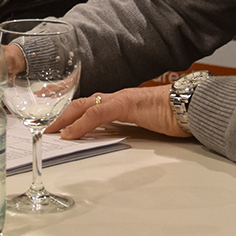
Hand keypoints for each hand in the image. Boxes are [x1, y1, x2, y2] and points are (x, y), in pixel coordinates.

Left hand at [45, 85, 186, 140]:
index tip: (52, 119)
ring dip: (63, 119)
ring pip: (84, 106)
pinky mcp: (127, 105)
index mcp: (121, 101)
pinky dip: (81, 124)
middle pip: (80, 103)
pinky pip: (98, 114)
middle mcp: (118, 97)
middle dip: (59, 113)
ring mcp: (121, 99)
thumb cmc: (176, 116)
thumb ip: (130, 127)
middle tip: (42, 126)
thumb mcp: (147, 125)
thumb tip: (116, 138)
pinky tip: (70, 134)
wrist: (194, 106)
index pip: (88, 104)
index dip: (69, 111)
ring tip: (48, 131)